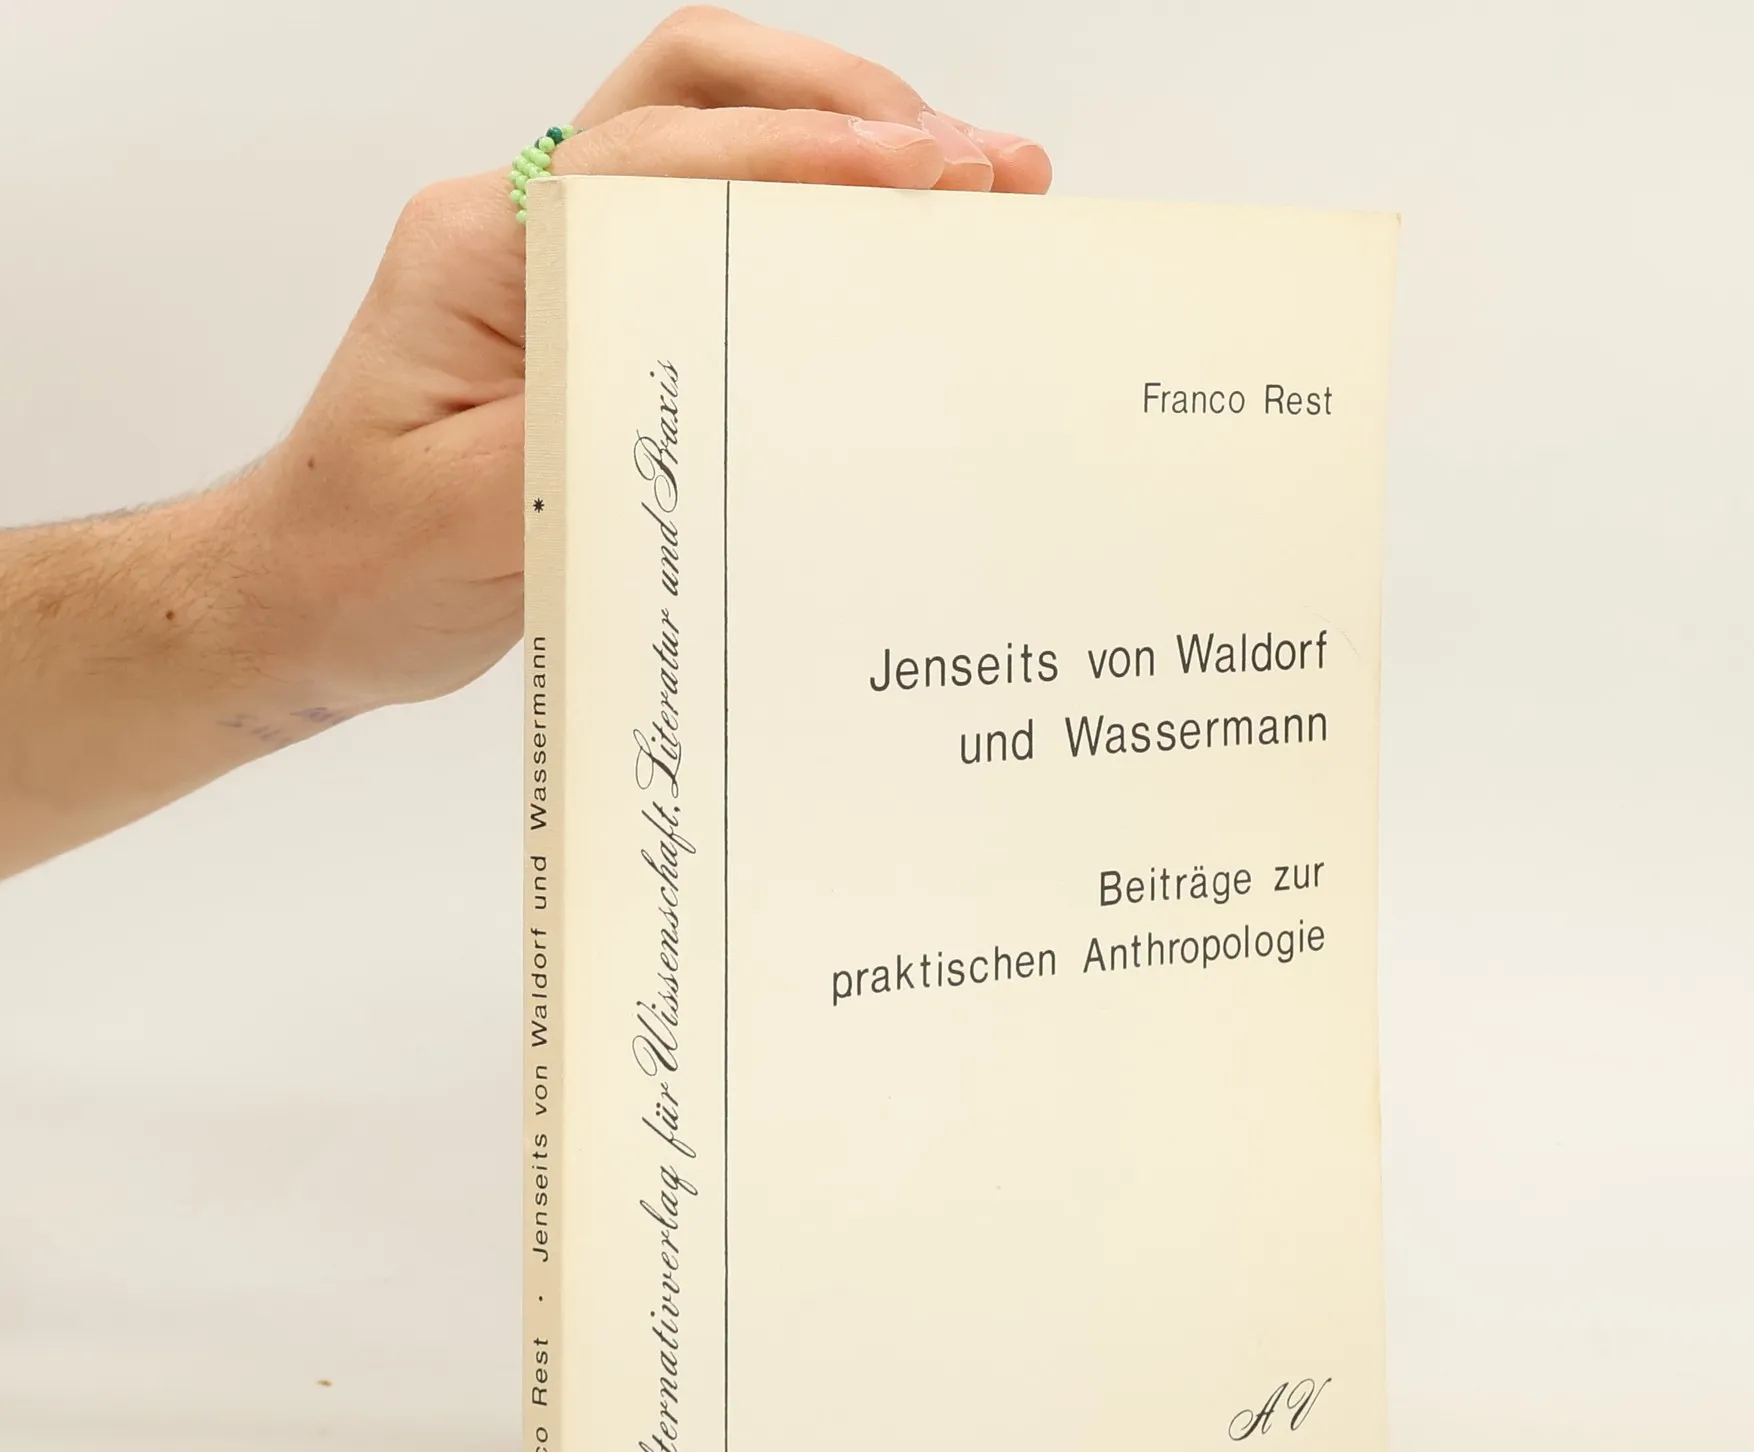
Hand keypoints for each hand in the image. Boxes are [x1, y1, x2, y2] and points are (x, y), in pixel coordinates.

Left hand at [241, 6, 1051, 717]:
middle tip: (985, 169)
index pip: (665, 157)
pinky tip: (901, 262)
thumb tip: (732, 390)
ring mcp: (572, 263)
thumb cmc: (365, 562)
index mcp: (486, 248)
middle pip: (703, 92)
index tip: (924, 175)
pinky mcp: (610, 317)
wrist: (311, 599)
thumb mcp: (474, 520)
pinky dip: (821, 226)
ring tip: (979, 193)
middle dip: (852, 108)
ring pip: (724, 144)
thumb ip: (595, 434)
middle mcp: (532, 226)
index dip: (802, 156)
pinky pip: (727, 234)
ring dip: (851, 148)